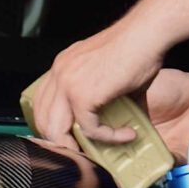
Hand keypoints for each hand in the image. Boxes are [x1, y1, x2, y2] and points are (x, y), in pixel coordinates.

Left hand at [26, 16, 169, 145]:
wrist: (147, 35)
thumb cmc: (137, 49)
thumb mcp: (113, 78)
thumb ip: (109, 102)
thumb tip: (125, 126)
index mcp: (63, 66)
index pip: (42, 103)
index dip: (52, 125)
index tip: (69, 138)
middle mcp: (60, 73)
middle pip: (43, 119)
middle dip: (59, 141)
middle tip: (82, 151)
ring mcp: (67, 84)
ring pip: (57, 130)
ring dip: (77, 147)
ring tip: (98, 152)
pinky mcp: (82, 95)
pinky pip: (89, 129)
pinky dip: (109, 137)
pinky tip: (126, 134)